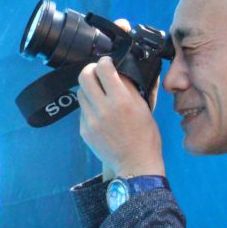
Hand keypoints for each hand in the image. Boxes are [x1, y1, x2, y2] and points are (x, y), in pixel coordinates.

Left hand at [77, 55, 164, 181]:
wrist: (135, 165)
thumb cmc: (146, 137)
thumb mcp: (144, 108)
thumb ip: (132, 87)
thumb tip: (122, 70)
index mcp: (121, 101)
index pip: (104, 69)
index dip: (105, 61)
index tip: (107, 62)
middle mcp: (103, 109)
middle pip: (84, 76)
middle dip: (90, 69)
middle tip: (97, 72)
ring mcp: (90, 121)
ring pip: (80, 92)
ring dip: (89, 89)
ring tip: (99, 94)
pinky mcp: (83, 130)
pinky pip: (82, 111)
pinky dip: (90, 107)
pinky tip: (100, 113)